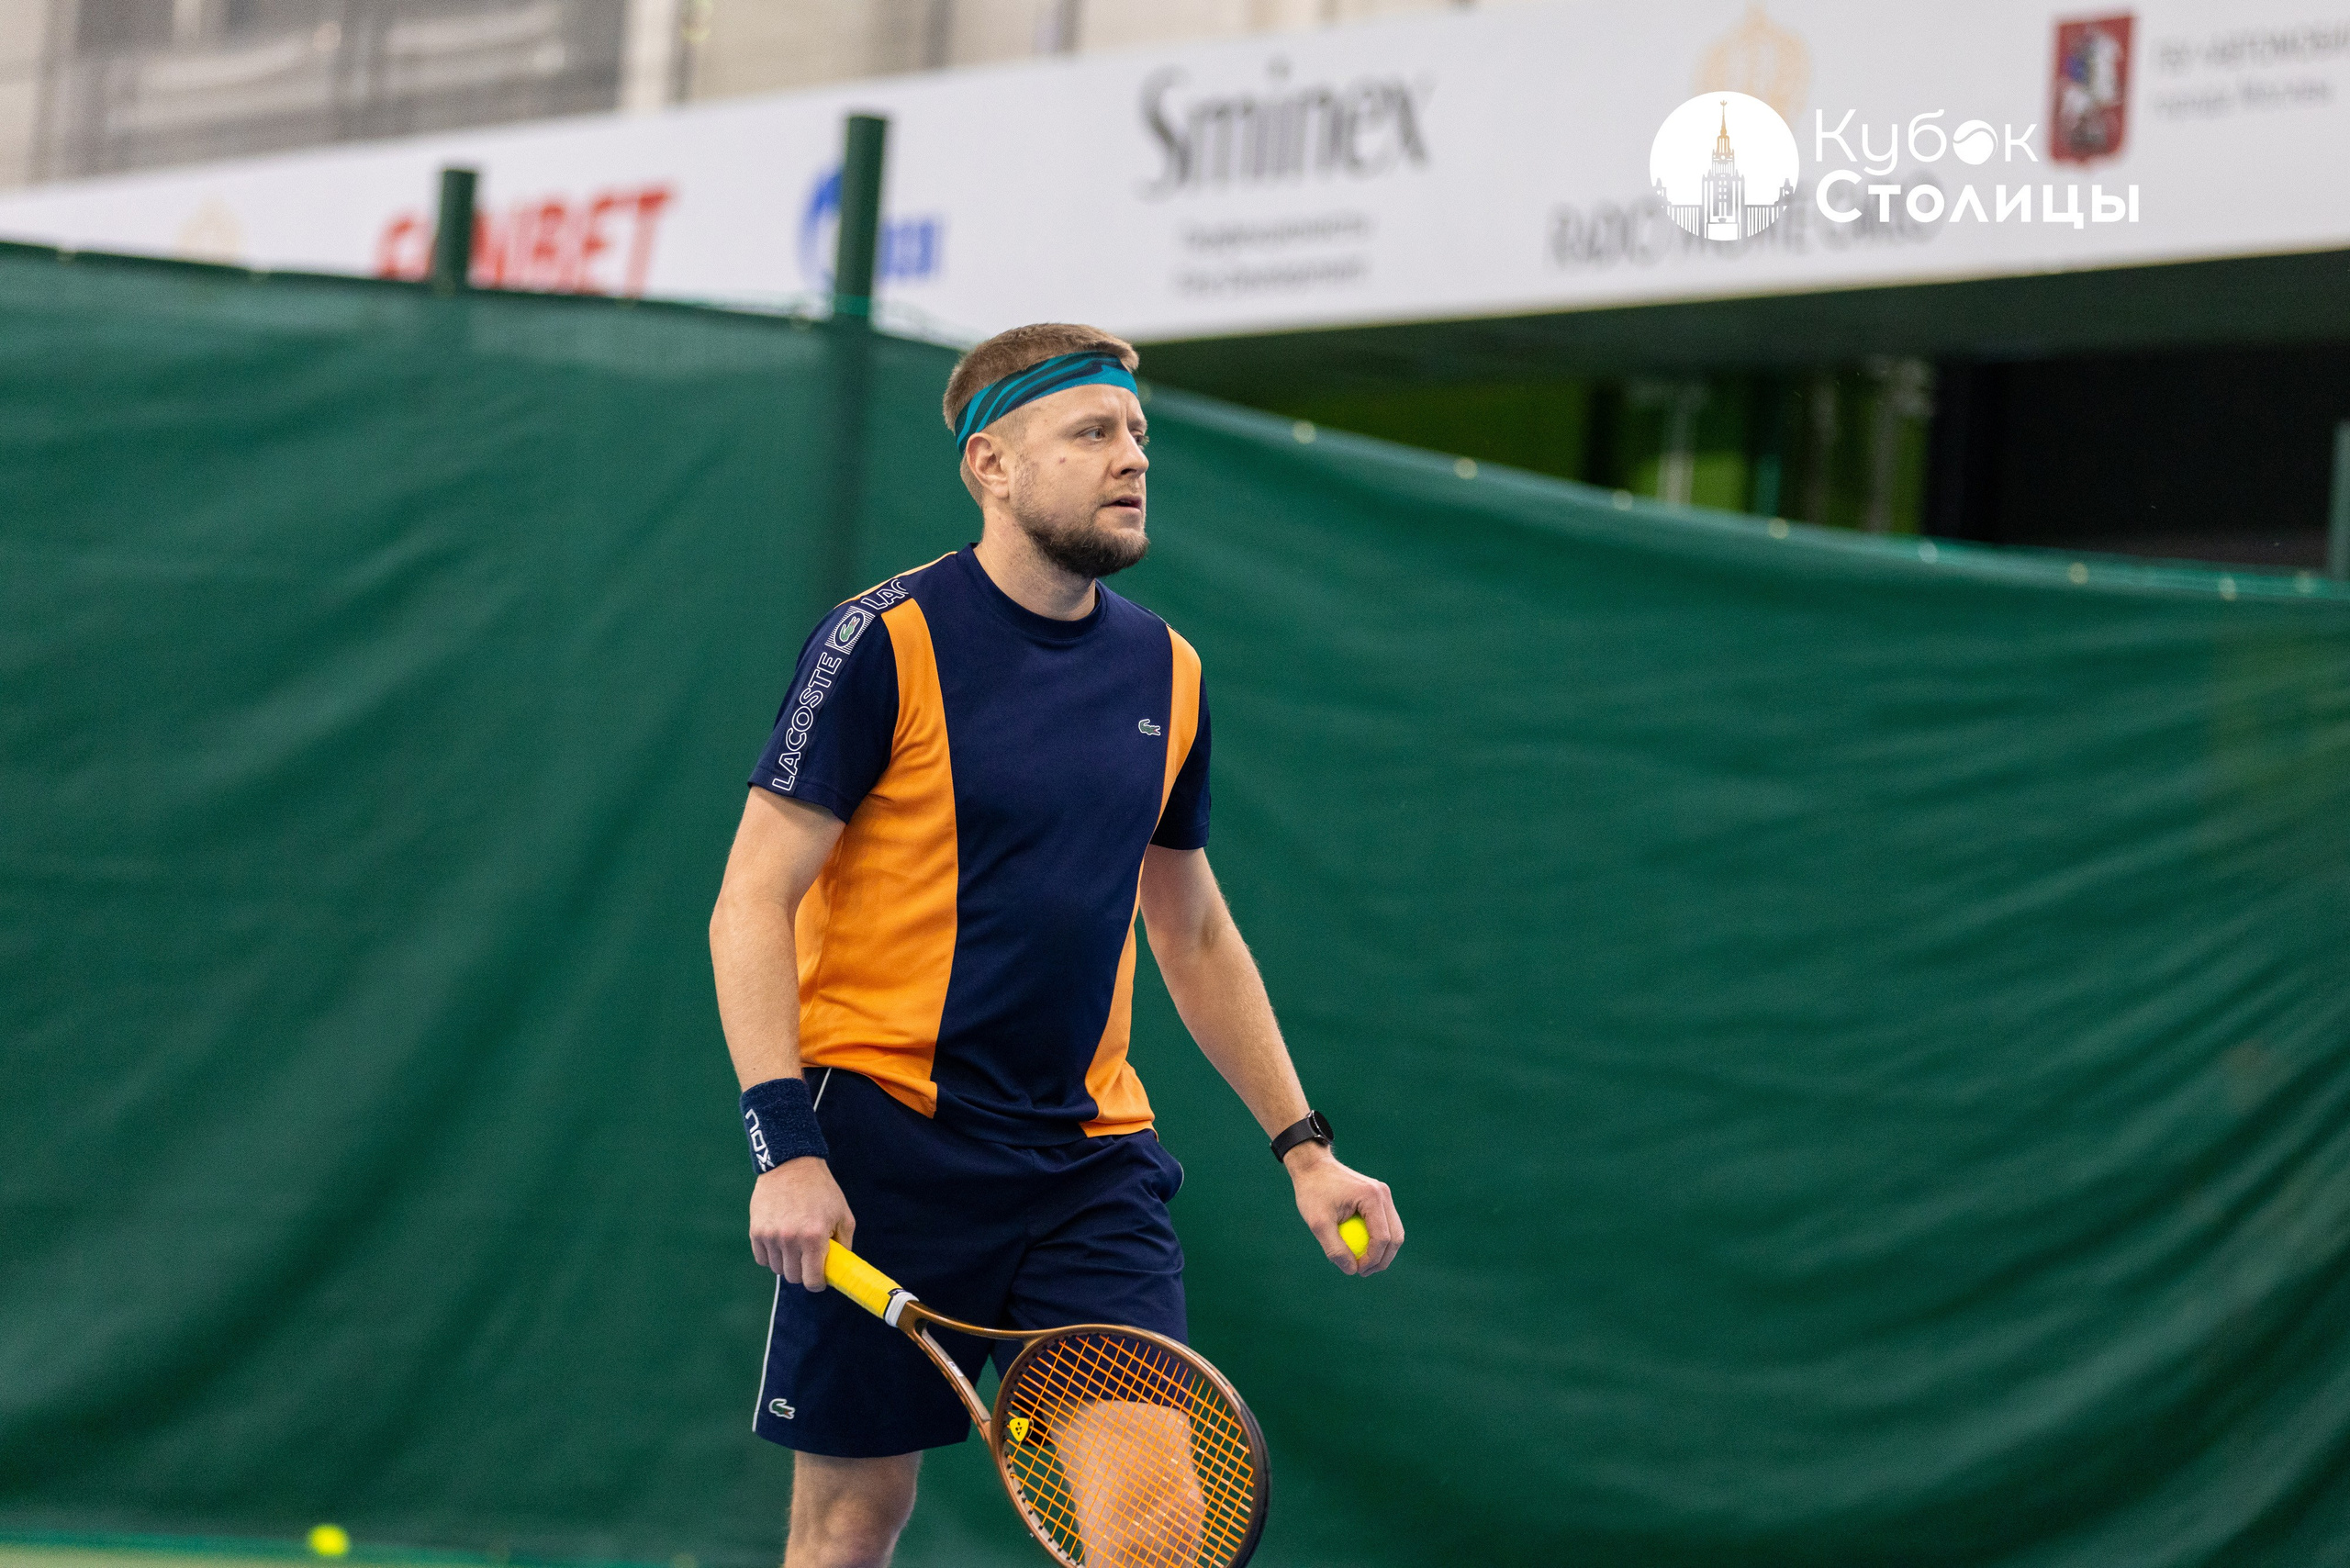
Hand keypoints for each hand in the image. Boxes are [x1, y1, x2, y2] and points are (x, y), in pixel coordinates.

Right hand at [749, 1157, 854, 1289]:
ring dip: (787, 1262)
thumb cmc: (822, 1190)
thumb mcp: (844, 1215)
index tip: (819, 1278)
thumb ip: (844, 1245)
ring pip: (777, 1268)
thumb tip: (839, 1268)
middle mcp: (790, 1239)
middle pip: (793, 1277)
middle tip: (808, 1258)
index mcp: (814, 1237)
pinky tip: (780, 1242)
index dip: (818, 1283)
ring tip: (794, 1245)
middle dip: (803, 1272)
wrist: (792, 1164)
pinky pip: (762, 1258)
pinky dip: (771, 1255)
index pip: (812, 1280)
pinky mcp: (756, 1230)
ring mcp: (771, 1235)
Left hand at [1284, 1144, 1402, 1275]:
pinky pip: (1384, 1224)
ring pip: (1394, 1231)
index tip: (1357, 1271)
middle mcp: (1383, 1194)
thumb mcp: (1318, 1223)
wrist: (1312, 1166)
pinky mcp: (1378, 1197)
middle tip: (1363, 1272)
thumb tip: (1351, 1270)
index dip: (1373, 1260)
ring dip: (1382, 1251)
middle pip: (1395, 1236)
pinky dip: (1377, 1239)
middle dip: (1382, 1259)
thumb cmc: (1312, 1192)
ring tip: (1363, 1265)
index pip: (1382, 1237)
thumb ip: (1334, 1248)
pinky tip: (1361, 1251)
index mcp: (1372, 1197)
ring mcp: (1383, 1194)